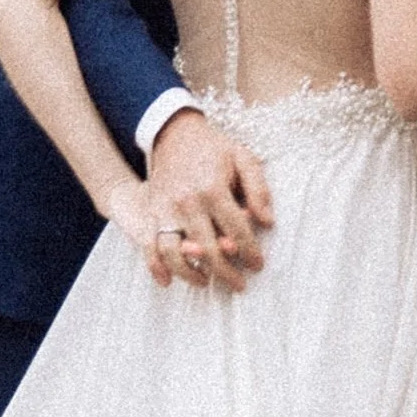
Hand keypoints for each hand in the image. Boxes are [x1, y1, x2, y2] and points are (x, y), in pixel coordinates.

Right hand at [145, 108, 273, 291]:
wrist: (173, 132)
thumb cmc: (214, 147)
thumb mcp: (243, 158)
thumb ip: (258, 189)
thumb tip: (267, 223)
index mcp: (213, 188)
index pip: (237, 232)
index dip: (250, 252)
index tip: (258, 264)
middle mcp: (187, 202)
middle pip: (208, 249)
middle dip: (227, 273)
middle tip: (240, 285)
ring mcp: (165, 208)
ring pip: (175, 254)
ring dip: (192, 274)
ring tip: (207, 282)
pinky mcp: (151, 211)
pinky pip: (149, 246)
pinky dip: (156, 267)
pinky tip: (167, 281)